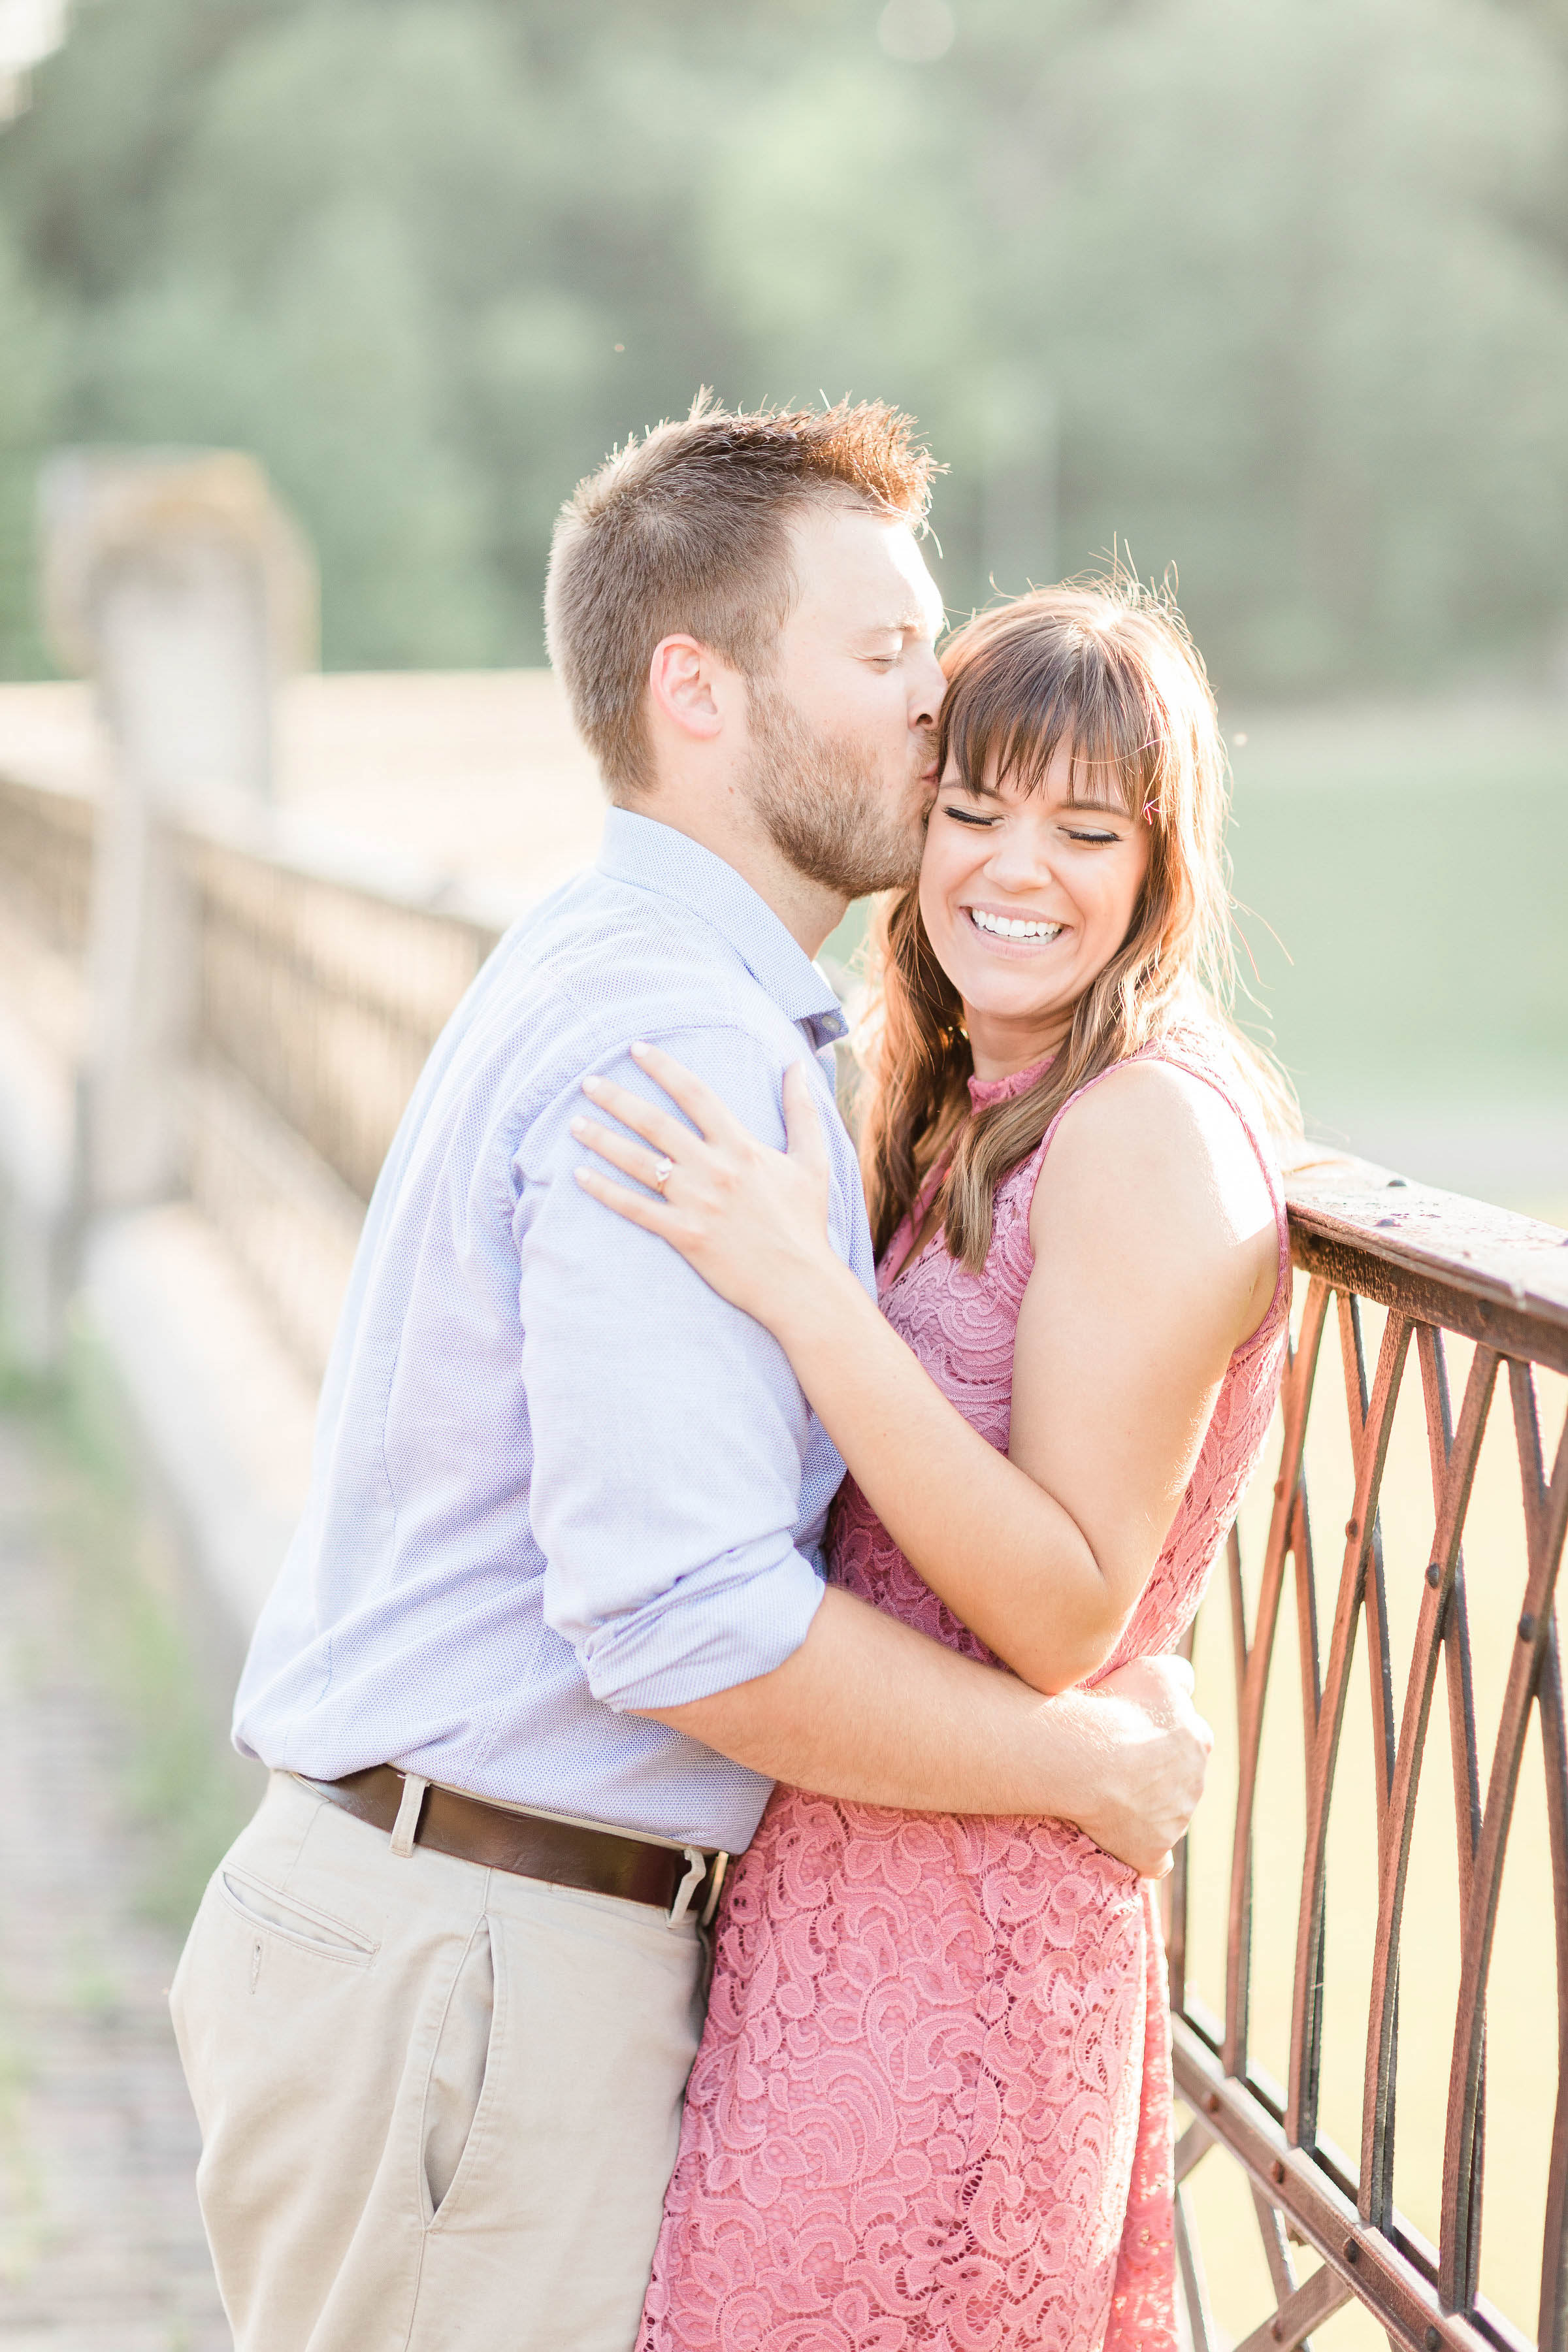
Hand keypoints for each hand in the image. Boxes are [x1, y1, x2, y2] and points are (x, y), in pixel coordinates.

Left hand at [571, 1042, 839, 1330]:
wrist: (800, 1283)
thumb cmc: (805, 1221)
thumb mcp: (812, 1160)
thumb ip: (802, 1111)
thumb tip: (797, 1065)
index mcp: (741, 1146)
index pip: (696, 1094)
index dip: (664, 1067)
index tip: (637, 1049)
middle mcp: (714, 1169)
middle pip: (655, 1123)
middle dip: (618, 1099)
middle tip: (588, 1082)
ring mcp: (696, 1203)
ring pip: (638, 1162)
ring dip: (602, 1139)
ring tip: (575, 1123)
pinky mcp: (684, 1235)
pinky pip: (634, 1208)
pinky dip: (605, 1191)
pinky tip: (580, 1175)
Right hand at [1065, 1655, 1213, 1878]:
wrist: (1084, 1757)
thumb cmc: (1115, 1707)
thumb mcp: (1154, 1669)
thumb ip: (1181, 1674)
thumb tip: (1188, 1683)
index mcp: (1199, 1740)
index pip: (1187, 1735)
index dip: (1159, 1734)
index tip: (1130, 1731)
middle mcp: (1195, 1783)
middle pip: (1177, 1777)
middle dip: (1155, 1772)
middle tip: (1114, 1762)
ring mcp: (1175, 1822)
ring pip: (1165, 1815)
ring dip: (1145, 1808)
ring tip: (1104, 1793)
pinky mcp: (1152, 1852)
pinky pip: (1154, 1860)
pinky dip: (1143, 1853)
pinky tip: (1125, 1844)